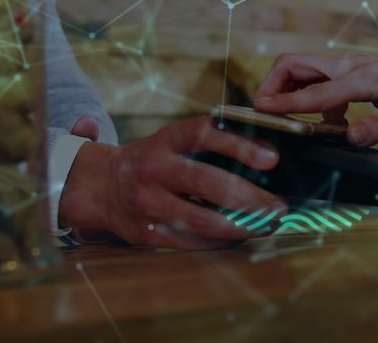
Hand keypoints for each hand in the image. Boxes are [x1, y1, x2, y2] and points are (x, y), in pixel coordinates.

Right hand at [59, 116, 286, 249]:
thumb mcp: (170, 141)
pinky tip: (239, 237)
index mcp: (165, 140)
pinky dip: (218, 242)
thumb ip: (207, 142)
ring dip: (239, 225)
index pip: (205, 133)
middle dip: (249, 197)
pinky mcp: (146, 231)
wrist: (98, 186)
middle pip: (207, 181)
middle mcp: (154, 168)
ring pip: (200, 219)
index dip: (239, 144)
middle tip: (278, 206)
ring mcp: (148, 202)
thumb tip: (262, 153)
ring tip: (266, 226)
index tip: (272, 157)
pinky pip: (189, 241)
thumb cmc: (150, 161)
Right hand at [254, 54, 377, 145]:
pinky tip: (332, 124)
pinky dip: (314, 99)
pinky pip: (324, 83)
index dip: (283, 103)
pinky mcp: (359, 76)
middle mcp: (354, 66)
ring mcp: (355, 68)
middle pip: (296, 65)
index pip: (313, 91)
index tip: (258, 111)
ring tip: (292, 123)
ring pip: (307, 72)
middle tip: (263, 112)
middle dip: (274, 85)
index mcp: (363, 77)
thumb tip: (349, 136)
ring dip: (292, 92)